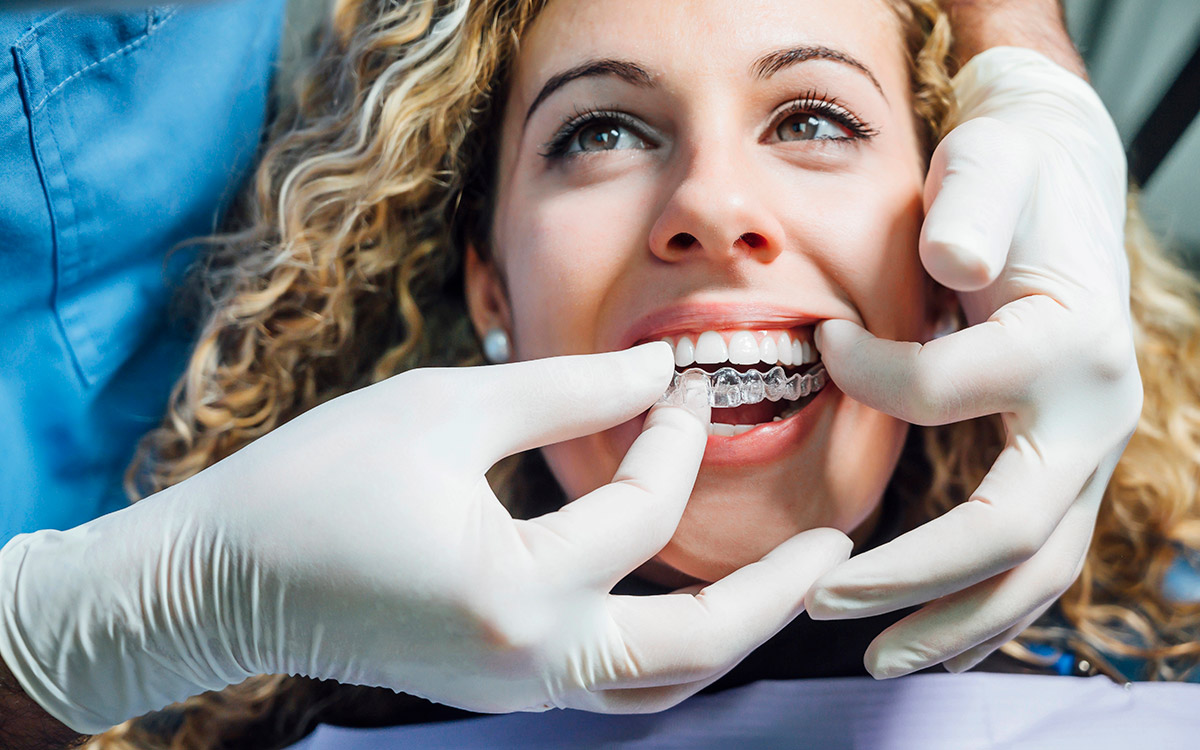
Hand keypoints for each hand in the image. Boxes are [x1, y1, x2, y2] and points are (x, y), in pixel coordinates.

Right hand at [0, 342, 849, 731]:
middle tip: (835, 546)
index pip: (640, 509)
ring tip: (783, 581)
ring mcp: (517, 689)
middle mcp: (531, 662)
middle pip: (696, 648)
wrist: (218, 581)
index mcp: (517, 590)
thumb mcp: (445, 409)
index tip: (683, 375)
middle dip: (777, 594)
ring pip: (662, 685)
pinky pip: (615, 683)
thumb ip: (563, 391)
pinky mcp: (501, 687)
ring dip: (731, 632)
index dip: (671, 431)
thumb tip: (655, 367)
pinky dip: (667, 643)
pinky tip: (685, 592)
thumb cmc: (314, 484)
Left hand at [804, 48, 1141, 676]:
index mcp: (1070, 343)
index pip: (946, 392)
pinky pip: (1031, 559)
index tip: (818, 345)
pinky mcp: (1063, 469)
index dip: (869, 377)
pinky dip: (979, 606)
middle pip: (1010, 531)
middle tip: (817, 601)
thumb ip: (973, 209)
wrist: (1060, 184)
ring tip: (876, 659)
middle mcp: (1095, 414)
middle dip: (910, 579)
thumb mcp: (990, 166)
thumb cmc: (1009, 176)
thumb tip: (952, 265)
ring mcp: (1086, 452)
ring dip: (951, 624)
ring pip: (1034, 571)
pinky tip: (924, 632)